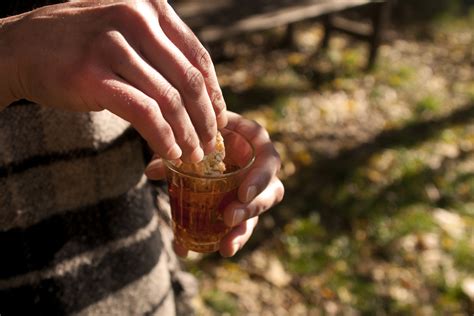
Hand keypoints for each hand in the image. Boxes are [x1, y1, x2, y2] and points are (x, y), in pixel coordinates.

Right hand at [0, 0, 226, 161]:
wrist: (19, 47)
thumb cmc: (81, 44)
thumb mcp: (125, 34)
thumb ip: (160, 53)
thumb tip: (201, 92)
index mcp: (150, 8)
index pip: (198, 57)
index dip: (214, 94)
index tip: (220, 119)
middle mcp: (135, 19)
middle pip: (189, 81)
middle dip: (206, 119)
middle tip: (210, 144)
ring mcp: (112, 45)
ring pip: (169, 100)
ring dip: (187, 134)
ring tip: (193, 154)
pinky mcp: (92, 74)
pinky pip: (143, 113)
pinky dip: (162, 136)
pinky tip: (169, 152)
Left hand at [145, 111, 284, 256]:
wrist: (198, 136)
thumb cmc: (199, 128)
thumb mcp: (190, 133)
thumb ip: (176, 148)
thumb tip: (152, 171)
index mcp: (251, 141)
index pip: (267, 156)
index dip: (260, 176)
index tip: (242, 193)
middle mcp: (258, 166)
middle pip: (270, 190)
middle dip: (252, 208)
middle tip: (229, 218)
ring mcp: (253, 188)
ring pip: (258, 213)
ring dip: (243, 231)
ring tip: (226, 247)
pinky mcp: (243, 205)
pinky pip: (242, 225)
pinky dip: (230, 239)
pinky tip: (217, 250)